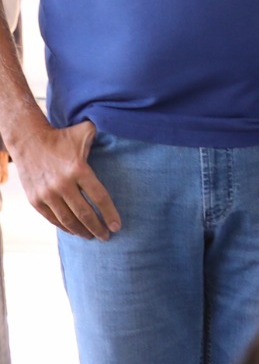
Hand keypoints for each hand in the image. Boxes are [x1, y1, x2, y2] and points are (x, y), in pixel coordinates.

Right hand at [12, 118, 118, 239]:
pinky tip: (74, 231)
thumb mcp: (85, 131)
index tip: (117, 227)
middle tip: (107, 237)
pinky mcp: (35, 199)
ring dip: (81, 231)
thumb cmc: (62, 137)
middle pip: (84, 213)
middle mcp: (62, 184)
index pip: (99, 197)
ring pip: (68, 219)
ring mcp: (47, 193)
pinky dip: (64, 227)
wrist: (28, 141)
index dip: (110, 214)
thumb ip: (105, 133)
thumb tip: (126, 127)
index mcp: (78, 169)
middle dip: (97, 228)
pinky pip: (52, 218)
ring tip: (92, 236)